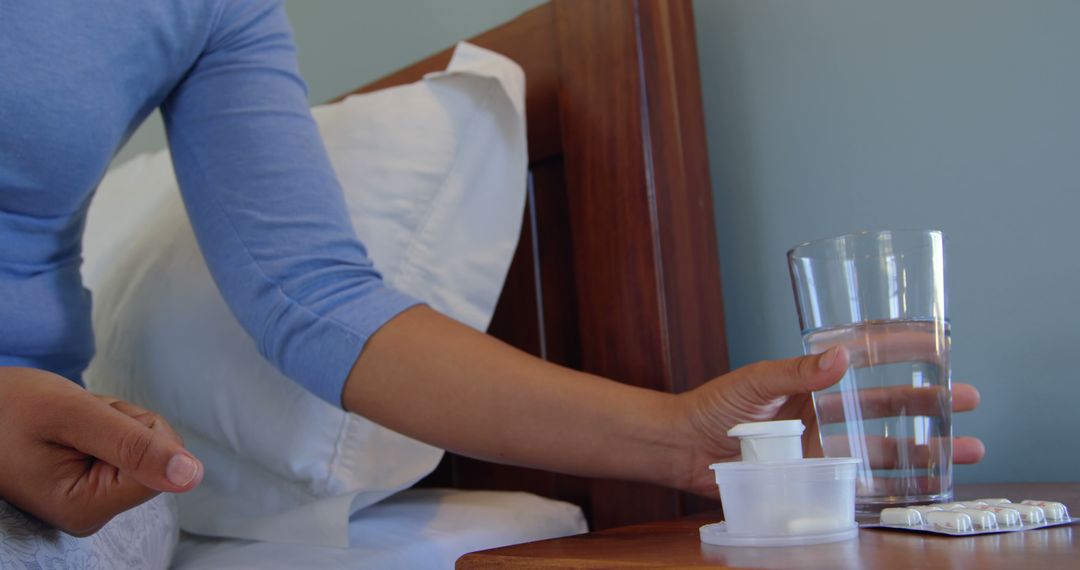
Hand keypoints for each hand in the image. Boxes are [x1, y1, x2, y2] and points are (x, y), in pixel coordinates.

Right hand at [0, 367, 202, 535]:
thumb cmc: (9, 407)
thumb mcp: (72, 415)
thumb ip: (133, 445)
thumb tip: (193, 475)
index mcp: (88, 507)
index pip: (164, 464)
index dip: (138, 428)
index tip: (92, 421)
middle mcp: (93, 513)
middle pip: (157, 455)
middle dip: (124, 422)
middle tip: (75, 418)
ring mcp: (93, 500)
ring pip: (144, 445)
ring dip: (113, 420)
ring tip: (66, 422)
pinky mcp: (93, 483)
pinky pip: (126, 445)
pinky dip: (105, 424)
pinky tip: (70, 428)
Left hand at [674, 347, 983, 496]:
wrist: (682, 446)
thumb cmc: (711, 405)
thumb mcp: (754, 381)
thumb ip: (795, 371)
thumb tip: (840, 356)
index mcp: (811, 380)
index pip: (865, 360)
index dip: (902, 351)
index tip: (938, 342)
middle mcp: (822, 411)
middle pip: (886, 406)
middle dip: (929, 403)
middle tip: (968, 399)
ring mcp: (819, 445)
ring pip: (882, 446)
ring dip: (923, 448)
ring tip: (964, 450)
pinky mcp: (810, 475)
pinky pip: (855, 481)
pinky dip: (889, 484)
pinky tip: (920, 486)